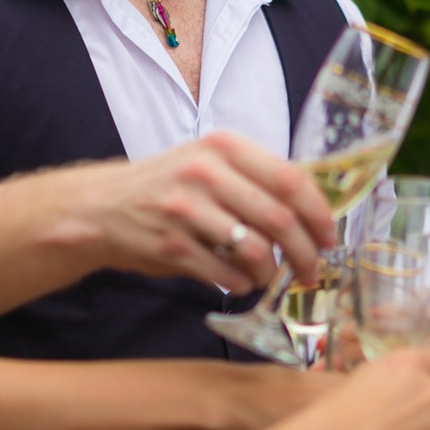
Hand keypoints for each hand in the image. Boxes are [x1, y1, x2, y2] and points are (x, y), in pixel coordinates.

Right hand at [72, 130, 336, 291]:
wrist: (100, 207)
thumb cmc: (168, 188)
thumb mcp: (208, 163)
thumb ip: (255, 178)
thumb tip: (315, 213)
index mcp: (223, 146)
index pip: (290, 179)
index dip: (319, 214)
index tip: (329, 238)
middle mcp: (205, 172)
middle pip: (280, 218)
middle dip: (306, 253)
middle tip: (312, 272)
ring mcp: (185, 209)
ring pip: (256, 250)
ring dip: (272, 272)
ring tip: (268, 277)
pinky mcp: (170, 245)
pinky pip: (226, 273)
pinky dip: (241, 283)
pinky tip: (239, 281)